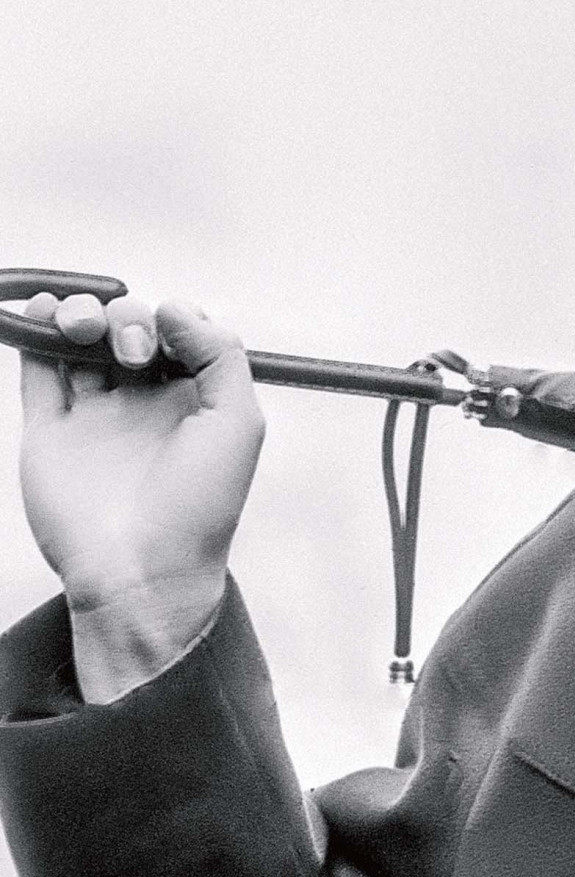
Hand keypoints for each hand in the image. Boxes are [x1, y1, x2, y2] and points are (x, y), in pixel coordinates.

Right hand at [15, 291, 263, 700]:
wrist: (141, 569)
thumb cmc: (200, 505)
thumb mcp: (238, 424)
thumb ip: (219, 356)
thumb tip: (175, 307)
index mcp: (194, 402)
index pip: (179, 336)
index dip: (173, 318)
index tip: (169, 324)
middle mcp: (144, 404)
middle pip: (126, 331)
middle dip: (126, 318)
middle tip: (132, 352)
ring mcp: (94, 416)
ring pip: (80, 343)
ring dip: (79, 314)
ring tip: (82, 327)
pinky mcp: (49, 431)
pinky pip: (38, 371)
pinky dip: (34, 332)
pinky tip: (42, 310)